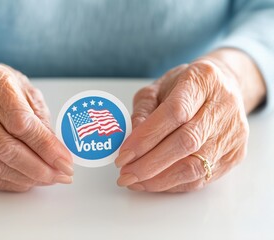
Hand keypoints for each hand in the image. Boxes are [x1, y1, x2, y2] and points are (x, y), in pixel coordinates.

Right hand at [0, 55, 72, 191]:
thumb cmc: (3, 88)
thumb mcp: (29, 94)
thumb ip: (42, 122)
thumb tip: (58, 156)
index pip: (20, 122)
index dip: (45, 146)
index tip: (65, 161)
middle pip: (4, 147)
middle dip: (38, 168)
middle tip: (60, 176)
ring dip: (25, 177)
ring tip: (48, 179)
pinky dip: (9, 181)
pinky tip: (27, 180)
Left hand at [115, 49, 265, 191]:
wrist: (224, 87)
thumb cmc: (186, 86)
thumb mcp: (158, 87)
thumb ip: (142, 110)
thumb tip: (130, 140)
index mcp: (202, 81)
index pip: (174, 113)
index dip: (146, 138)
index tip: (123, 155)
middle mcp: (223, 107)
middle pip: (186, 142)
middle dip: (150, 164)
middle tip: (125, 175)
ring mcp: (232, 133)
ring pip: (196, 166)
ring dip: (160, 180)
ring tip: (135, 181)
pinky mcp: (235, 154)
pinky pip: (203, 177)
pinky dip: (174, 184)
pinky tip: (154, 182)